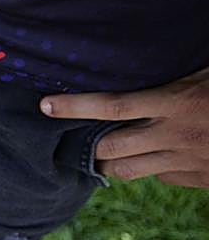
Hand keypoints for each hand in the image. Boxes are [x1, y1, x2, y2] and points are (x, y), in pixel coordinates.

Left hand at [40, 66, 208, 187]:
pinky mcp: (200, 179)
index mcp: (176, 103)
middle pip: (110, 147)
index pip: (113, 106)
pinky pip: (162, 177)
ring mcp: (187, 160)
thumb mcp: (204, 73)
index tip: (46, 105)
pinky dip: (149, 168)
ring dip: (108, 163)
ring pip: (129, 170)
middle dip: (86, 145)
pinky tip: (148, 155)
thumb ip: (171, 74)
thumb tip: (133, 61)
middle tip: (69, 137)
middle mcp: (176, 135)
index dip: (75, 107)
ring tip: (98, 152)